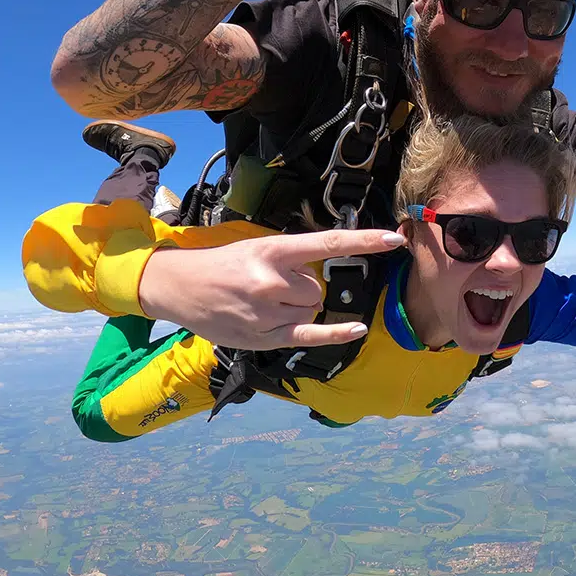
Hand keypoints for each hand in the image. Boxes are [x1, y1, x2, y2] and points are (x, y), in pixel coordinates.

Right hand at [139, 229, 405, 350]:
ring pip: (311, 311)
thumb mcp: (257, 249)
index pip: (329, 243)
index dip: (365, 241)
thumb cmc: (223, 265)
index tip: (394, 238)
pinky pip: (309, 336)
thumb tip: (320, 271)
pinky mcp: (264, 337)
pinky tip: (356, 329)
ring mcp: (268, 312)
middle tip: (273, 285)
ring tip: (265, 303)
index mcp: (273, 251)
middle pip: (318, 288)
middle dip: (304, 287)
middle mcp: (272, 281)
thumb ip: (292, 259)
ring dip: (298, 308)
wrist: (181, 287)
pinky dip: (334, 334)